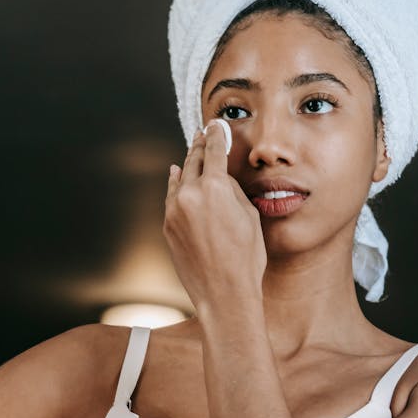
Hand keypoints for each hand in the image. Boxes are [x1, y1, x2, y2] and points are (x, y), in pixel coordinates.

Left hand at [164, 120, 265, 315]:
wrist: (223, 293)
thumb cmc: (246, 258)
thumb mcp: (249, 216)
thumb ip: (232, 191)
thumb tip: (219, 179)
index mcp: (216, 188)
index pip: (214, 152)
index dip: (215, 135)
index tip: (215, 125)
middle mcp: (191, 194)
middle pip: (194, 162)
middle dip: (200, 146)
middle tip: (202, 133)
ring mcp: (175, 210)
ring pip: (180, 179)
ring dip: (187, 164)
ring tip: (192, 153)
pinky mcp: (167, 226)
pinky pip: (171, 197)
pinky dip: (175, 184)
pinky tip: (176, 175)